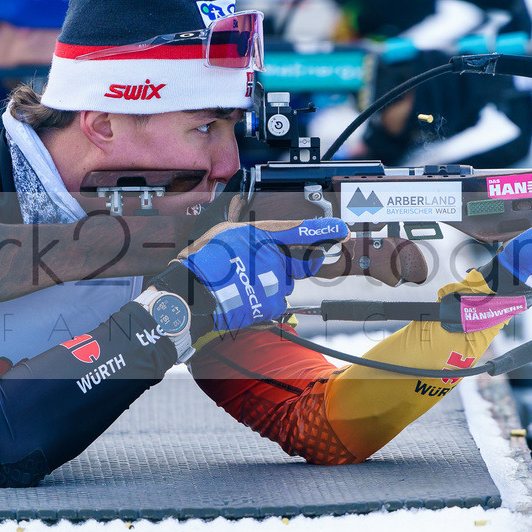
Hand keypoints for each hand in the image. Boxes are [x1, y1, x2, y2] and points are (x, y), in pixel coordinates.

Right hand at [153, 217, 348, 330]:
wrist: (189, 293)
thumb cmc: (199, 264)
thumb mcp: (222, 234)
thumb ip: (248, 232)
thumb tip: (259, 227)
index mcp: (259, 233)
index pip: (300, 229)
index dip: (325, 229)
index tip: (343, 230)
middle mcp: (270, 253)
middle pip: (299, 263)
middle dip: (291, 268)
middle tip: (264, 272)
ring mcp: (273, 277)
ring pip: (285, 284)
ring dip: (270, 287)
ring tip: (242, 286)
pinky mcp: (272, 300)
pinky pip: (276, 303)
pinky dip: (262, 304)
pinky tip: (243, 299)